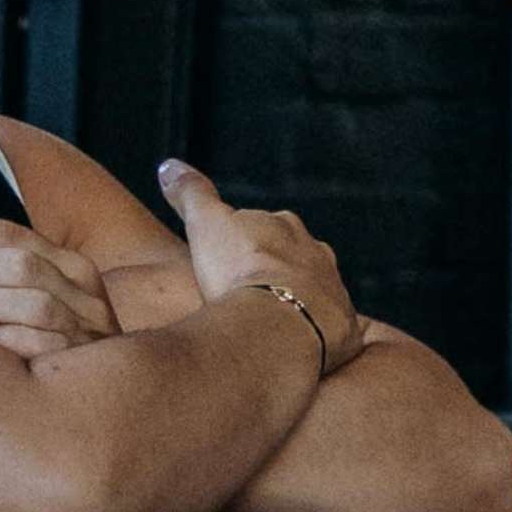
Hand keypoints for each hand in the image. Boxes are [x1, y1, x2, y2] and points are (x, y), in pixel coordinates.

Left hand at [0, 217, 125, 366]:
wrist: (112, 401)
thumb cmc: (49, 346)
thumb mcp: (37, 301)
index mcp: (69, 265)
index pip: (6, 234)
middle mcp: (85, 293)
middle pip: (18, 263)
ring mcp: (89, 331)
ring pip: (32, 302)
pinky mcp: (85, 368)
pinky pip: (44, 348)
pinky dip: (7, 341)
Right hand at [156, 160, 366, 363]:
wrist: (279, 324)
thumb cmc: (239, 270)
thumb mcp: (206, 223)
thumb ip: (191, 193)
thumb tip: (168, 165)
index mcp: (286, 226)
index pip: (267, 227)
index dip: (247, 243)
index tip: (231, 259)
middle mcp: (317, 254)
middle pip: (296, 258)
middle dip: (278, 269)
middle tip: (252, 292)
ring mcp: (334, 292)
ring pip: (316, 292)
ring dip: (297, 302)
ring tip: (272, 322)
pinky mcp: (343, 329)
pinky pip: (330, 330)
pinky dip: (314, 334)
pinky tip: (294, 346)